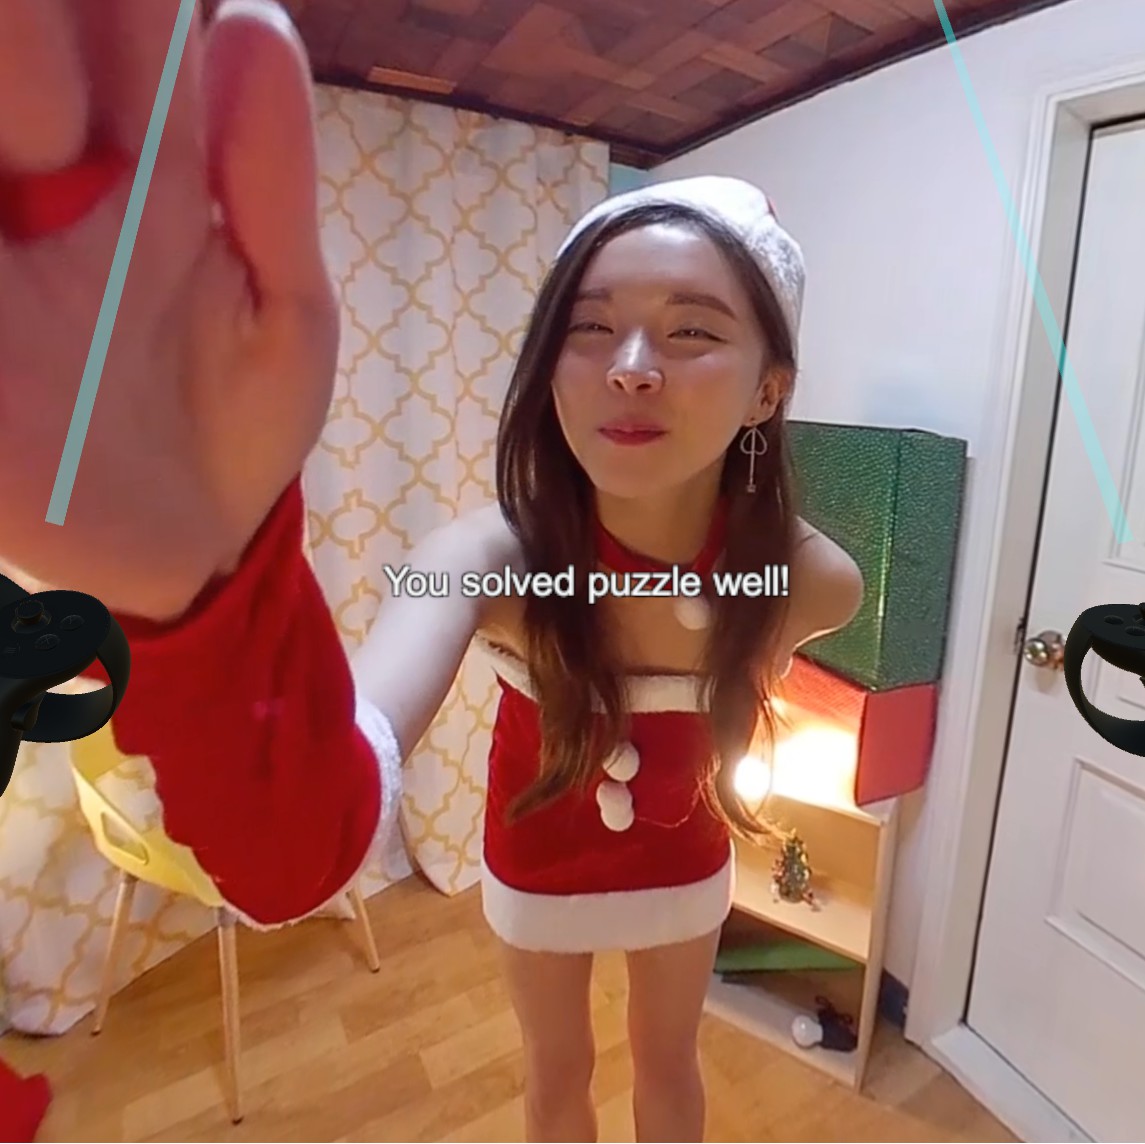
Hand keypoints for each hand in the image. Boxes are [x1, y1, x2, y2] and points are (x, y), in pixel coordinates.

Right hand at [0, 0, 337, 619]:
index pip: (132, 19)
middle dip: (41, 29)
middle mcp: (54, 175)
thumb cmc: (242, 425)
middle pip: (30, 40)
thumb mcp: (286, 314)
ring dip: (11, 70)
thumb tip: (253, 17)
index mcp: (153, 162)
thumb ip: (272, 181)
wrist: (186, 548)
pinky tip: (28, 174)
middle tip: (84, 119)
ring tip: (61, 139)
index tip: (165, 20)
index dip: (137, 7)